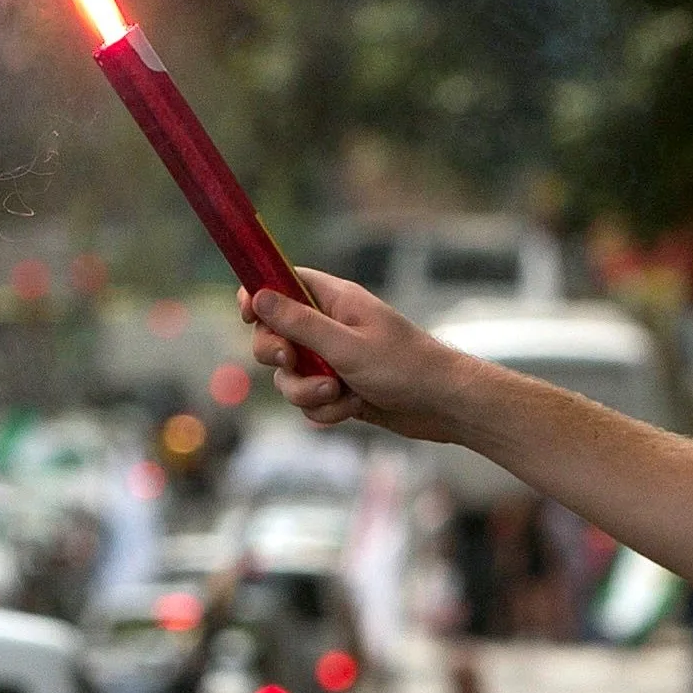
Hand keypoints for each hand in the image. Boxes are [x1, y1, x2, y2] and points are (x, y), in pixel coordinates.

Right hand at [248, 271, 475, 440]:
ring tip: (338, 394)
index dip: (259, 295)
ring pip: (289, 376)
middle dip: (278, 356)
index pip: (282, 282)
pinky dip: (325, 409)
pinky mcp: (338, 389)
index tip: (248, 315)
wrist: (443, 405)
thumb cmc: (404, 366)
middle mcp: (329, 326)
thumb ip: (299, 323)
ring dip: (306, 392)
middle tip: (293, 361)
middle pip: (275, 334)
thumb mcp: (345, 345)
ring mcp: (332, 359)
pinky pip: (309, 400)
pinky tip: (352, 407)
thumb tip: (258, 295)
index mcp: (334, 300)